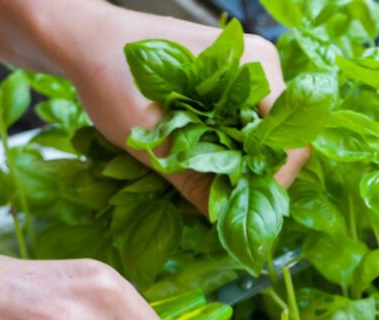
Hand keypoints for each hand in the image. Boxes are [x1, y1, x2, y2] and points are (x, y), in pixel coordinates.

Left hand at [48, 2, 308, 212]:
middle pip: (282, 140)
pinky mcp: (233, 84)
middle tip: (224, 201)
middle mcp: (261, 67)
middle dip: (256, 177)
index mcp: (252, 66)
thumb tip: (222, 220)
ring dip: (243, 166)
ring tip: (214, 185)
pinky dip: (232, 152)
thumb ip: (189, 176)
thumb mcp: (145, 132)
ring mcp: (249, 74)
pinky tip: (207, 163)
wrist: (88, 41)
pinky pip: (248, 127)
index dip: (272, 181)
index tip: (240, 205)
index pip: (290, 139)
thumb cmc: (111, 73)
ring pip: (265, 137)